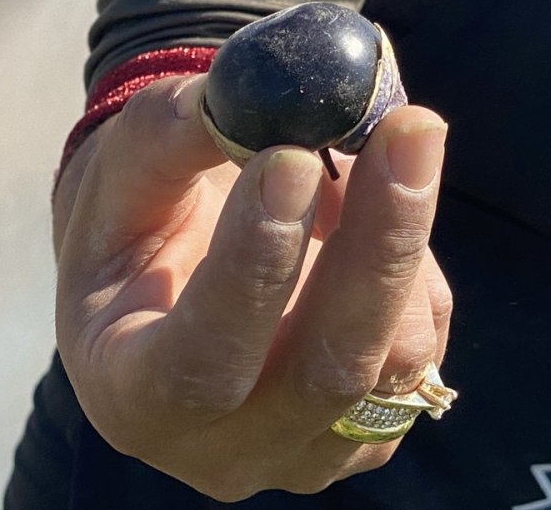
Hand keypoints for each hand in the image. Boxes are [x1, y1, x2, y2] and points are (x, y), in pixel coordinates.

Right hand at [53, 74, 450, 500]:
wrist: (175, 265)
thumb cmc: (138, 216)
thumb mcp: (127, 166)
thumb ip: (177, 131)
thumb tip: (273, 98)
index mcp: (130, 395)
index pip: (197, 362)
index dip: (253, 269)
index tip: (293, 160)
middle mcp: (220, 449)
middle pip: (322, 375)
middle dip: (374, 244)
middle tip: (407, 130)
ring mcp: (305, 452)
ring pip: (392, 362)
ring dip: (394, 241)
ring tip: (355, 161)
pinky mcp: (371, 433)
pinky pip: (424, 349)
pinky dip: (414, 267)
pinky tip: (372, 215)